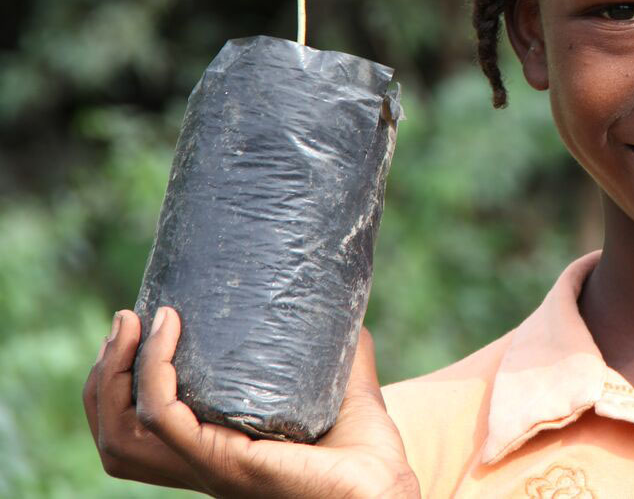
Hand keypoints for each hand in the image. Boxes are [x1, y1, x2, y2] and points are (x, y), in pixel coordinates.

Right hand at [83, 307, 419, 497]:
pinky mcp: (225, 462)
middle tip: (125, 319)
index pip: (134, 426)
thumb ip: (334, 343)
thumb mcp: (336, 381)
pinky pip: (164, 419)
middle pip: (114, 431)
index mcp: (212, 446)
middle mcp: (200, 460)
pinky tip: (170, 332)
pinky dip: (156, 373)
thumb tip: (340, 295)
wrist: (386, 481)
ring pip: (124, 430)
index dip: (120, 379)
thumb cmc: (366, 444)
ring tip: (135, 323)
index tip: (140, 321)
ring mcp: (209, 464)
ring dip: (116, 372)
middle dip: (104, 373)